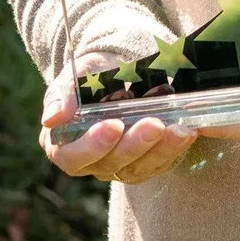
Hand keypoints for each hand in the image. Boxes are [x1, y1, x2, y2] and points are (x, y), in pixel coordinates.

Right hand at [39, 55, 194, 183]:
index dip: (93, 145)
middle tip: (155, 124)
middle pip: (112, 164)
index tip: (113, 125)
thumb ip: (62, 95)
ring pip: (140, 168)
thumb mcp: (74, 76)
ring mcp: (119, 167)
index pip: (73, 156)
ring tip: (180, 129)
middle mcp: (91, 163)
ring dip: (162, 149)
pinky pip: (159, 164)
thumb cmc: (90, 76)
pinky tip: (187, 131)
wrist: (116, 72)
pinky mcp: (144, 165)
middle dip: (135, 144)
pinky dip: (175, 149)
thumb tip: (51, 118)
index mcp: (64, 146)